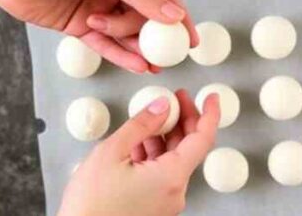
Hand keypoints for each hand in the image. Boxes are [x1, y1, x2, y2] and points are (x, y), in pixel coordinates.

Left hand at [0, 0, 197, 72]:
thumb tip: (174, 15)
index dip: (178, 16)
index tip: (191, 40)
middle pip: (145, 17)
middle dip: (147, 33)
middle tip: (151, 46)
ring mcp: (98, 8)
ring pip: (127, 34)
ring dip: (135, 47)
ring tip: (148, 63)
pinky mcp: (81, 27)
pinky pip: (106, 45)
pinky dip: (121, 55)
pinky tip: (136, 65)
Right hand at [58, 91, 220, 215]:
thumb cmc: (91, 200)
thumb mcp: (111, 152)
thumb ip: (140, 125)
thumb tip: (162, 106)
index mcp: (170, 177)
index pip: (202, 140)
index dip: (209, 114)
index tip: (210, 97)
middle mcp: (175, 191)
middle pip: (189, 149)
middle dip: (183, 121)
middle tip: (174, 98)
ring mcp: (166, 201)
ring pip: (173, 161)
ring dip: (164, 137)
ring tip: (146, 119)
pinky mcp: (155, 206)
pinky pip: (161, 174)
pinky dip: (153, 155)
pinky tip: (137, 142)